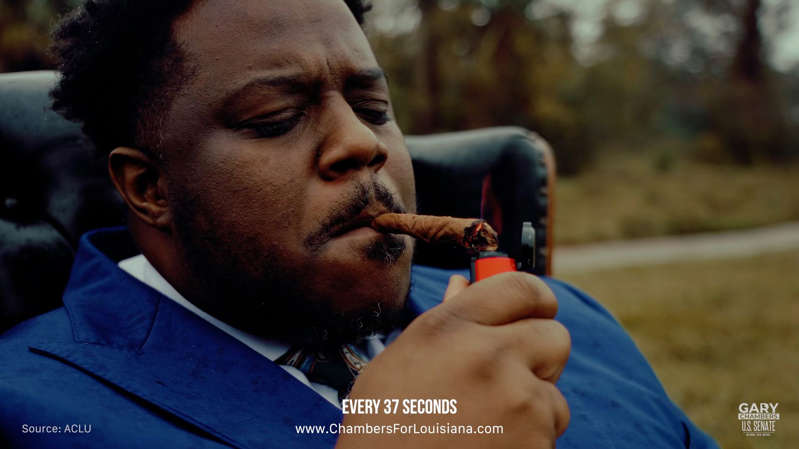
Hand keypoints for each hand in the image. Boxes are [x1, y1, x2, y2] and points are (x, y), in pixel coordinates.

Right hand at [336, 272, 570, 448]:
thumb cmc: (383, 427)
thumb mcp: (402, 361)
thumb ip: (446, 319)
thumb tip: (464, 284)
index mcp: (451, 328)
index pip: (521, 288)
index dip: (536, 299)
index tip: (537, 311)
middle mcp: (489, 355)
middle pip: (554, 337)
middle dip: (541, 356)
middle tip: (513, 377)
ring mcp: (518, 402)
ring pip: (553, 395)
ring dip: (532, 408)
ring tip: (484, 427)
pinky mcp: (536, 443)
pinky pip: (549, 433)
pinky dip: (528, 443)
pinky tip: (488, 448)